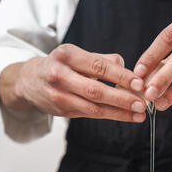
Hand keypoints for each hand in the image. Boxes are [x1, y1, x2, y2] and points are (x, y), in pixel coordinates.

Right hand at [15, 44, 145, 122]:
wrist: (29, 81)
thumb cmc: (60, 65)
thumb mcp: (76, 54)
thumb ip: (102, 60)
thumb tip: (127, 68)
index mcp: (66, 55)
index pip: (98, 66)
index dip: (120, 76)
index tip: (139, 83)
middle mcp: (60, 75)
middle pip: (96, 90)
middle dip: (122, 98)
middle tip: (142, 103)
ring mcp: (60, 95)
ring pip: (93, 107)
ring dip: (119, 112)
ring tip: (138, 114)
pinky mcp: (62, 111)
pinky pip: (90, 114)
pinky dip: (110, 115)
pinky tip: (126, 116)